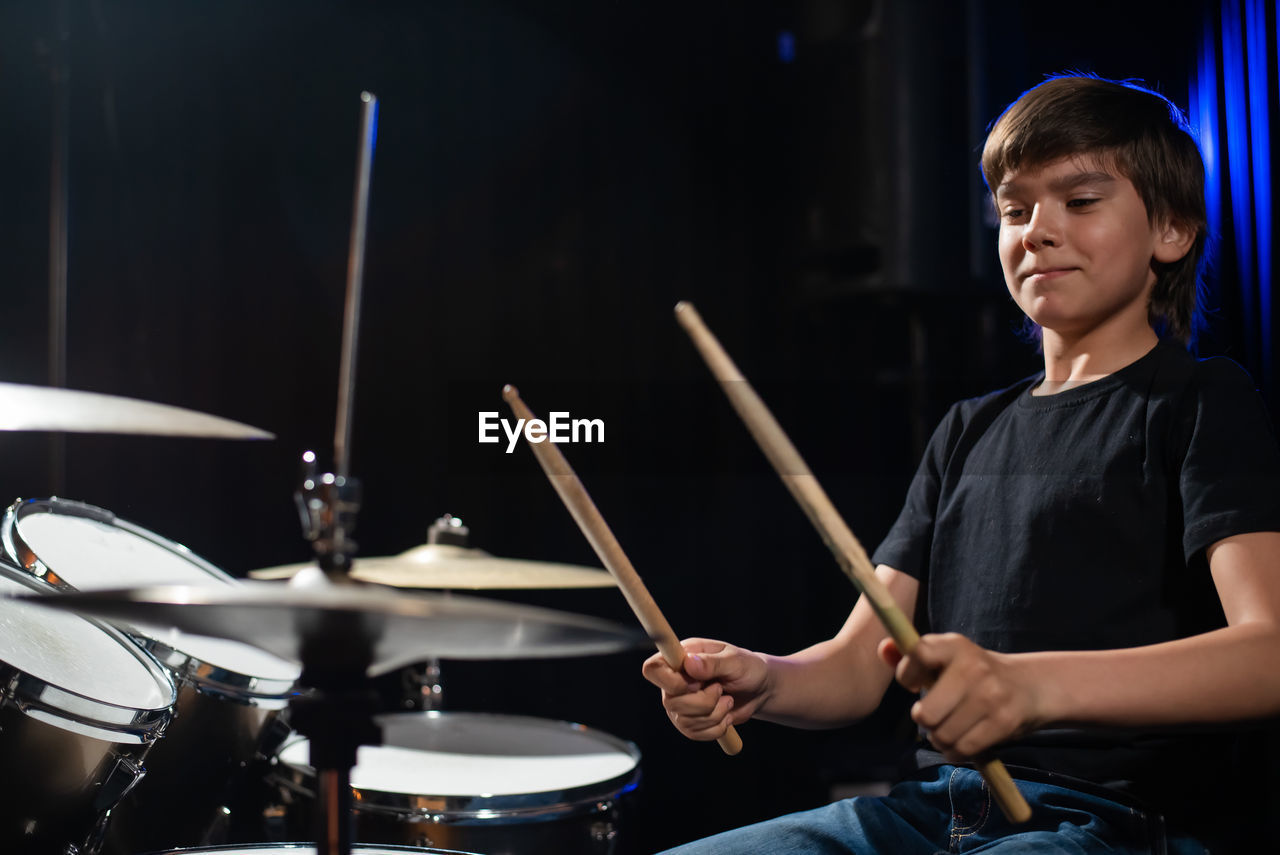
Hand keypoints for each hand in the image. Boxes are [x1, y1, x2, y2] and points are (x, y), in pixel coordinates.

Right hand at [641, 638, 768, 741]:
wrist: (759, 689)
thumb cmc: (747, 668)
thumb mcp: (735, 661)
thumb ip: (712, 663)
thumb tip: (689, 665)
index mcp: (681, 657)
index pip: (652, 669)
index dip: (668, 682)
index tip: (694, 684)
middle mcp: (675, 680)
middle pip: (670, 701)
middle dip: (703, 702)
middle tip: (721, 689)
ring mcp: (680, 702)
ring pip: (683, 720)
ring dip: (713, 715)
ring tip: (728, 700)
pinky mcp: (690, 721)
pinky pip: (694, 733)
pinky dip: (715, 728)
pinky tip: (726, 715)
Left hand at [878, 633, 1043, 760]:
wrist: (1029, 686)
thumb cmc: (973, 673)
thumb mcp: (945, 657)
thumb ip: (910, 656)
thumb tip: (883, 650)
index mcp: (954, 645)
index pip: (917, 655)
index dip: (907, 676)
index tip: (915, 684)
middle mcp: (973, 667)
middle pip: (925, 713)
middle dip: (925, 720)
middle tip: (935, 715)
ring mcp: (990, 696)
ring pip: (942, 736)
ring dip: (940, 739)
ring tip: (949, 728)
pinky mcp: (1003, 722)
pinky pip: (962, 750)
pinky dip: (955, 752)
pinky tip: (961, 742)